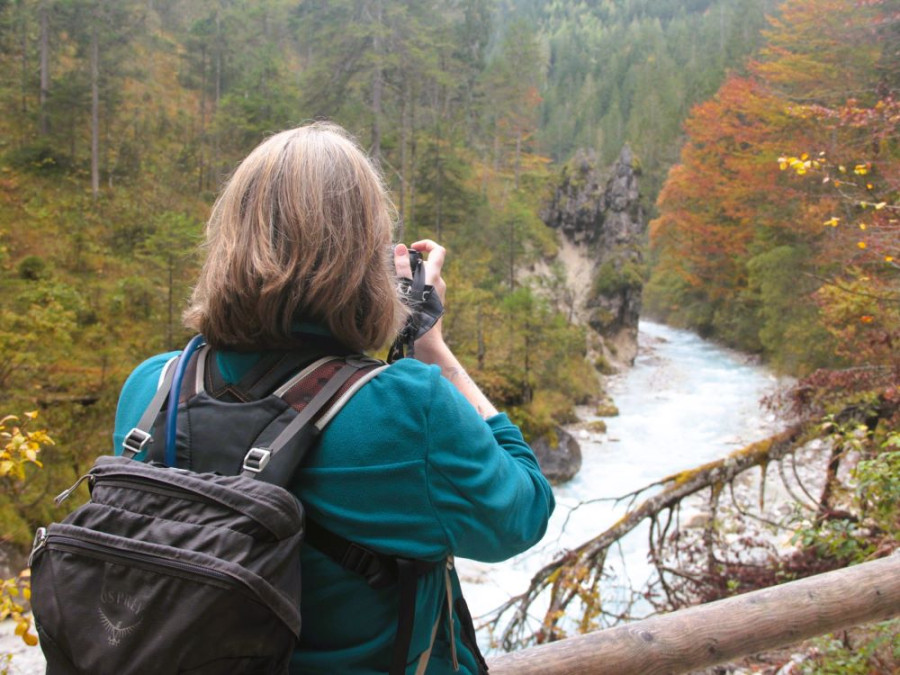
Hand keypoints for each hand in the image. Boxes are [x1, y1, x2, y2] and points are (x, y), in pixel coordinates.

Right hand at [393, 240, 446, 355]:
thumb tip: (401, 246)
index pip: (438, 250)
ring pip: (425, 278)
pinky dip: (414, 288)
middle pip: (428, 264)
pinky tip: (402, 297)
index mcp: (434, 275)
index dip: (426, 244)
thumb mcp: (404, 286)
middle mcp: (439, 283)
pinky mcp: (434, 304)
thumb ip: (403, 266)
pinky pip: (425, 289)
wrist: (426, 340)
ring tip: (397, 285)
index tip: (413, 247)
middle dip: (413, 263)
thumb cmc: (414, 314)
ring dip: (411, 277)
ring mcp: (438, 294)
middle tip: (397, 270)